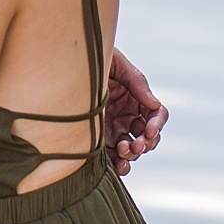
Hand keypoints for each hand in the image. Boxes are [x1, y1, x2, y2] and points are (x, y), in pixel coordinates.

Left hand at [103, 46, 166, 175]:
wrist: (66, 62)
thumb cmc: (94, 58)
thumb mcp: (117, 64)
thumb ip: (137, 83)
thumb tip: (155, 104)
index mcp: (136, 98)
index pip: (157, 114)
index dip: (157, 124)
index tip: (149, 131)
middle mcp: (128, 115)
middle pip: (148, 136)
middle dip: (145, 143)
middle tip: (134, 145)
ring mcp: (114, 128)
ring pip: (133, 148)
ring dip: (133, 154)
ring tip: (124, 150)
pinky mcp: (99, 138)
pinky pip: (114, 156)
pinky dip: (120, 164)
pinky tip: (119, 165)